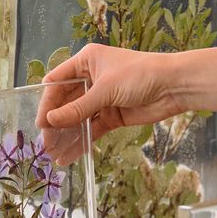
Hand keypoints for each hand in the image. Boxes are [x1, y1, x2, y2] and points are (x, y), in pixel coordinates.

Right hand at [36, 44, 184, 143]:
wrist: (174, 86)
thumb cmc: (140, 75)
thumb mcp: (105, 90)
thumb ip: (78, 108)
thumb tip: (51, 121)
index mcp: (86, 62)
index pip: (57, 82)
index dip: (47, 103)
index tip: (41, 123)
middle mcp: (91, 79)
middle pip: (65, 103)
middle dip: (56, 124)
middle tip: (46, 144)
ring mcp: (102, 99)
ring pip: (78, 119)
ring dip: (67, 136)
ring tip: (54, 155)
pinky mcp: (113, 116)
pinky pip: (93, 129)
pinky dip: (83, 141)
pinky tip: (71, 155)